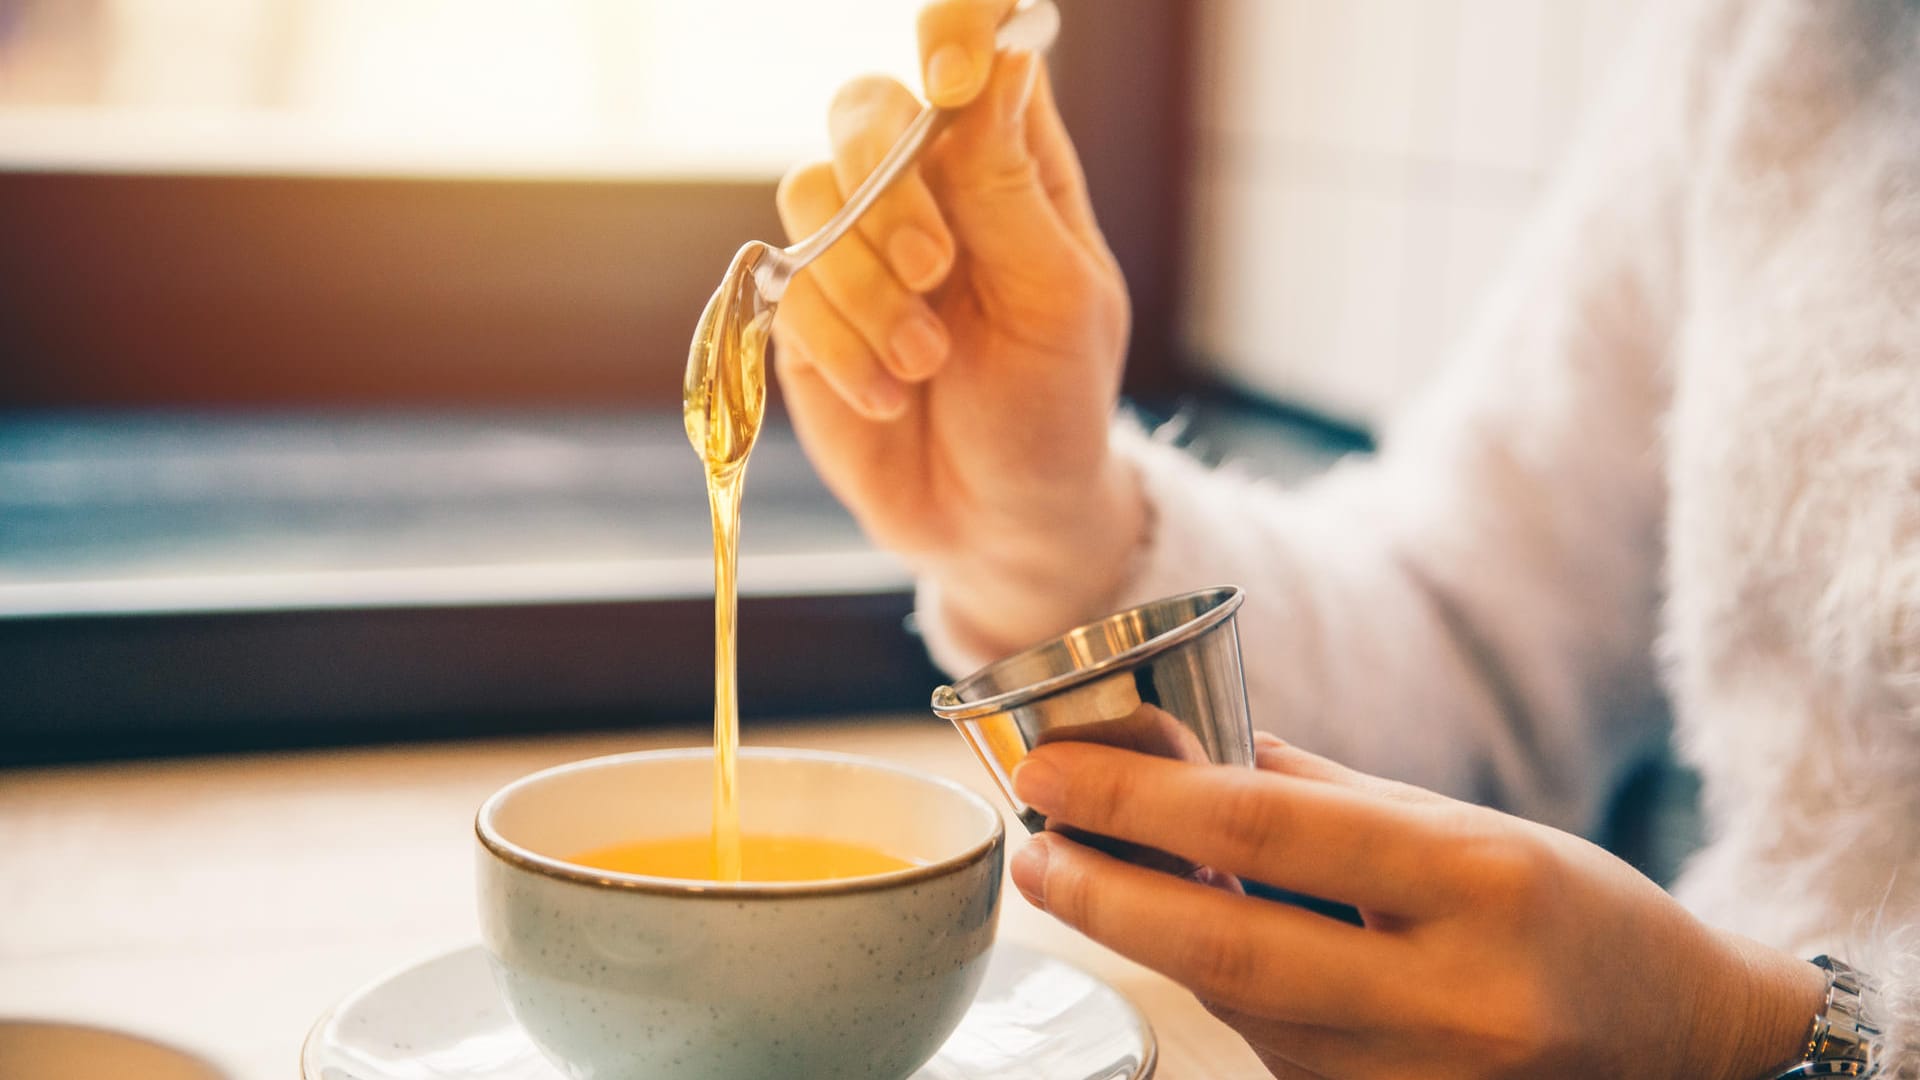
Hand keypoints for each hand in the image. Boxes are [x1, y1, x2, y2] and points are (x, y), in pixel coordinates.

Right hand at [771, 0, 1140, 654]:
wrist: (995, 520)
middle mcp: (925, 187)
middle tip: (937, 270)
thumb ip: (1009, 187)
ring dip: (863, 286)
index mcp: (1008, 163)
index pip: (974, 51)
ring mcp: (856, 246)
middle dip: (888, 189)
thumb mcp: (1056, 301)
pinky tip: (889, 397)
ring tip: (924, 363)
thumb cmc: (1051, 406)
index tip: (951, 82)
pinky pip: (785, 285)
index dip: (952, 36)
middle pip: (865, 108)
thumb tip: (999, 64)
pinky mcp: (804, 309)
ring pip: (809, 195)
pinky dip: (837, 345)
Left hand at [1008, 726, 1827, 1078]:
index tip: (1049, 773)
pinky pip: (1277, 1054)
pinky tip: (1209, 946)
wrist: (1678, 1044)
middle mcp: (1455, 995)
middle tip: (1033, 849)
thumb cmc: (1568, 907)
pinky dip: (1228, 997)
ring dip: (1157, 941)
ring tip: (1099, 878)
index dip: (1133, 801)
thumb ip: (1314, 792)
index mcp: (1479, 880)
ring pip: (1239, 1007)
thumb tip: (1173, 749)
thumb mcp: (1459, 823)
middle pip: (1221, 947)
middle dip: (1101, 893)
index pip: (1261, 833)